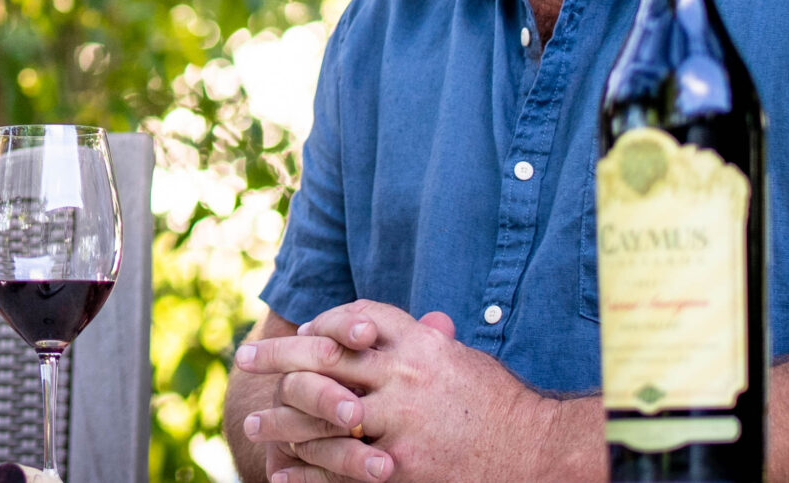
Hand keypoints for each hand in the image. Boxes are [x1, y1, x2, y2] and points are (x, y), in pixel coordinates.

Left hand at [235, 302, 598, 482]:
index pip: (350, 320)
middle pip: (325, 360)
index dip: (314, 324)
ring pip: (324, 417)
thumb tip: (366, 325)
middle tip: (246, 360)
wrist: (542, 454)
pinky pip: (343, 467)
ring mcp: (403, 423)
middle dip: (279, 360)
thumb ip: (414, 340)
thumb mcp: (458, 359)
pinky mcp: (404, 468)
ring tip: (256, 426)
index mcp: (418, 344)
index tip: (293, 331)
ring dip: (283, 422)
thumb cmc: (499, 404)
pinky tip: (284, 471)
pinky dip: (309, 470)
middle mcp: (405, 376)